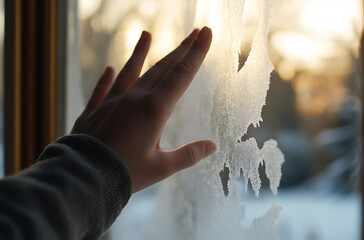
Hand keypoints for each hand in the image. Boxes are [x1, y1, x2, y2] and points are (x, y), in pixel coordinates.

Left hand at [72, 27, 215, 192]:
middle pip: (161, 68)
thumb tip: (212, 147)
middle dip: (181, 49)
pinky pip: (102, 90)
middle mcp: (133, 99)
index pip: (181, 74)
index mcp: (154, 109)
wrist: (81, 179)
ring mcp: (111, 103)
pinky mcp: (93, 112)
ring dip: (140, 53)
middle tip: (194, 32)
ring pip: (130, 72)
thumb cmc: (124, 175)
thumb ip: (188, 155)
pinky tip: (109, 69)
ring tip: (146, 34)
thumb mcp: (161, 168)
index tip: (206, 33)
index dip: (196, 53)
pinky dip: (106, 79)